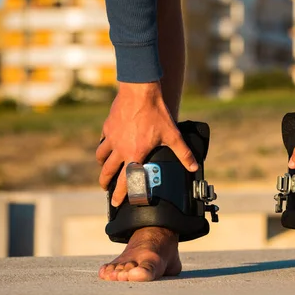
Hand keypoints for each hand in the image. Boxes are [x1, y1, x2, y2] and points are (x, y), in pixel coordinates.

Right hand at [96, 82, 197, 206]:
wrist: (140, 91)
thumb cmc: (156, 113)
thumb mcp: (172, 135)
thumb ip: (183, 153)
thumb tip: (194, 167)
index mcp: (134, 154)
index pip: (124, 180)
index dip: (120, 194)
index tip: (115, 203)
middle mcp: (120, 149)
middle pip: (107, 171)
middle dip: (105, 182)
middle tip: (106, 188)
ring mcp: (111, 137)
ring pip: (101, 156)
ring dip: (102, 165)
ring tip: (105, 168)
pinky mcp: (108, 126)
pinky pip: (103, 141)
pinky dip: (103, 146)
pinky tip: (107, 145)